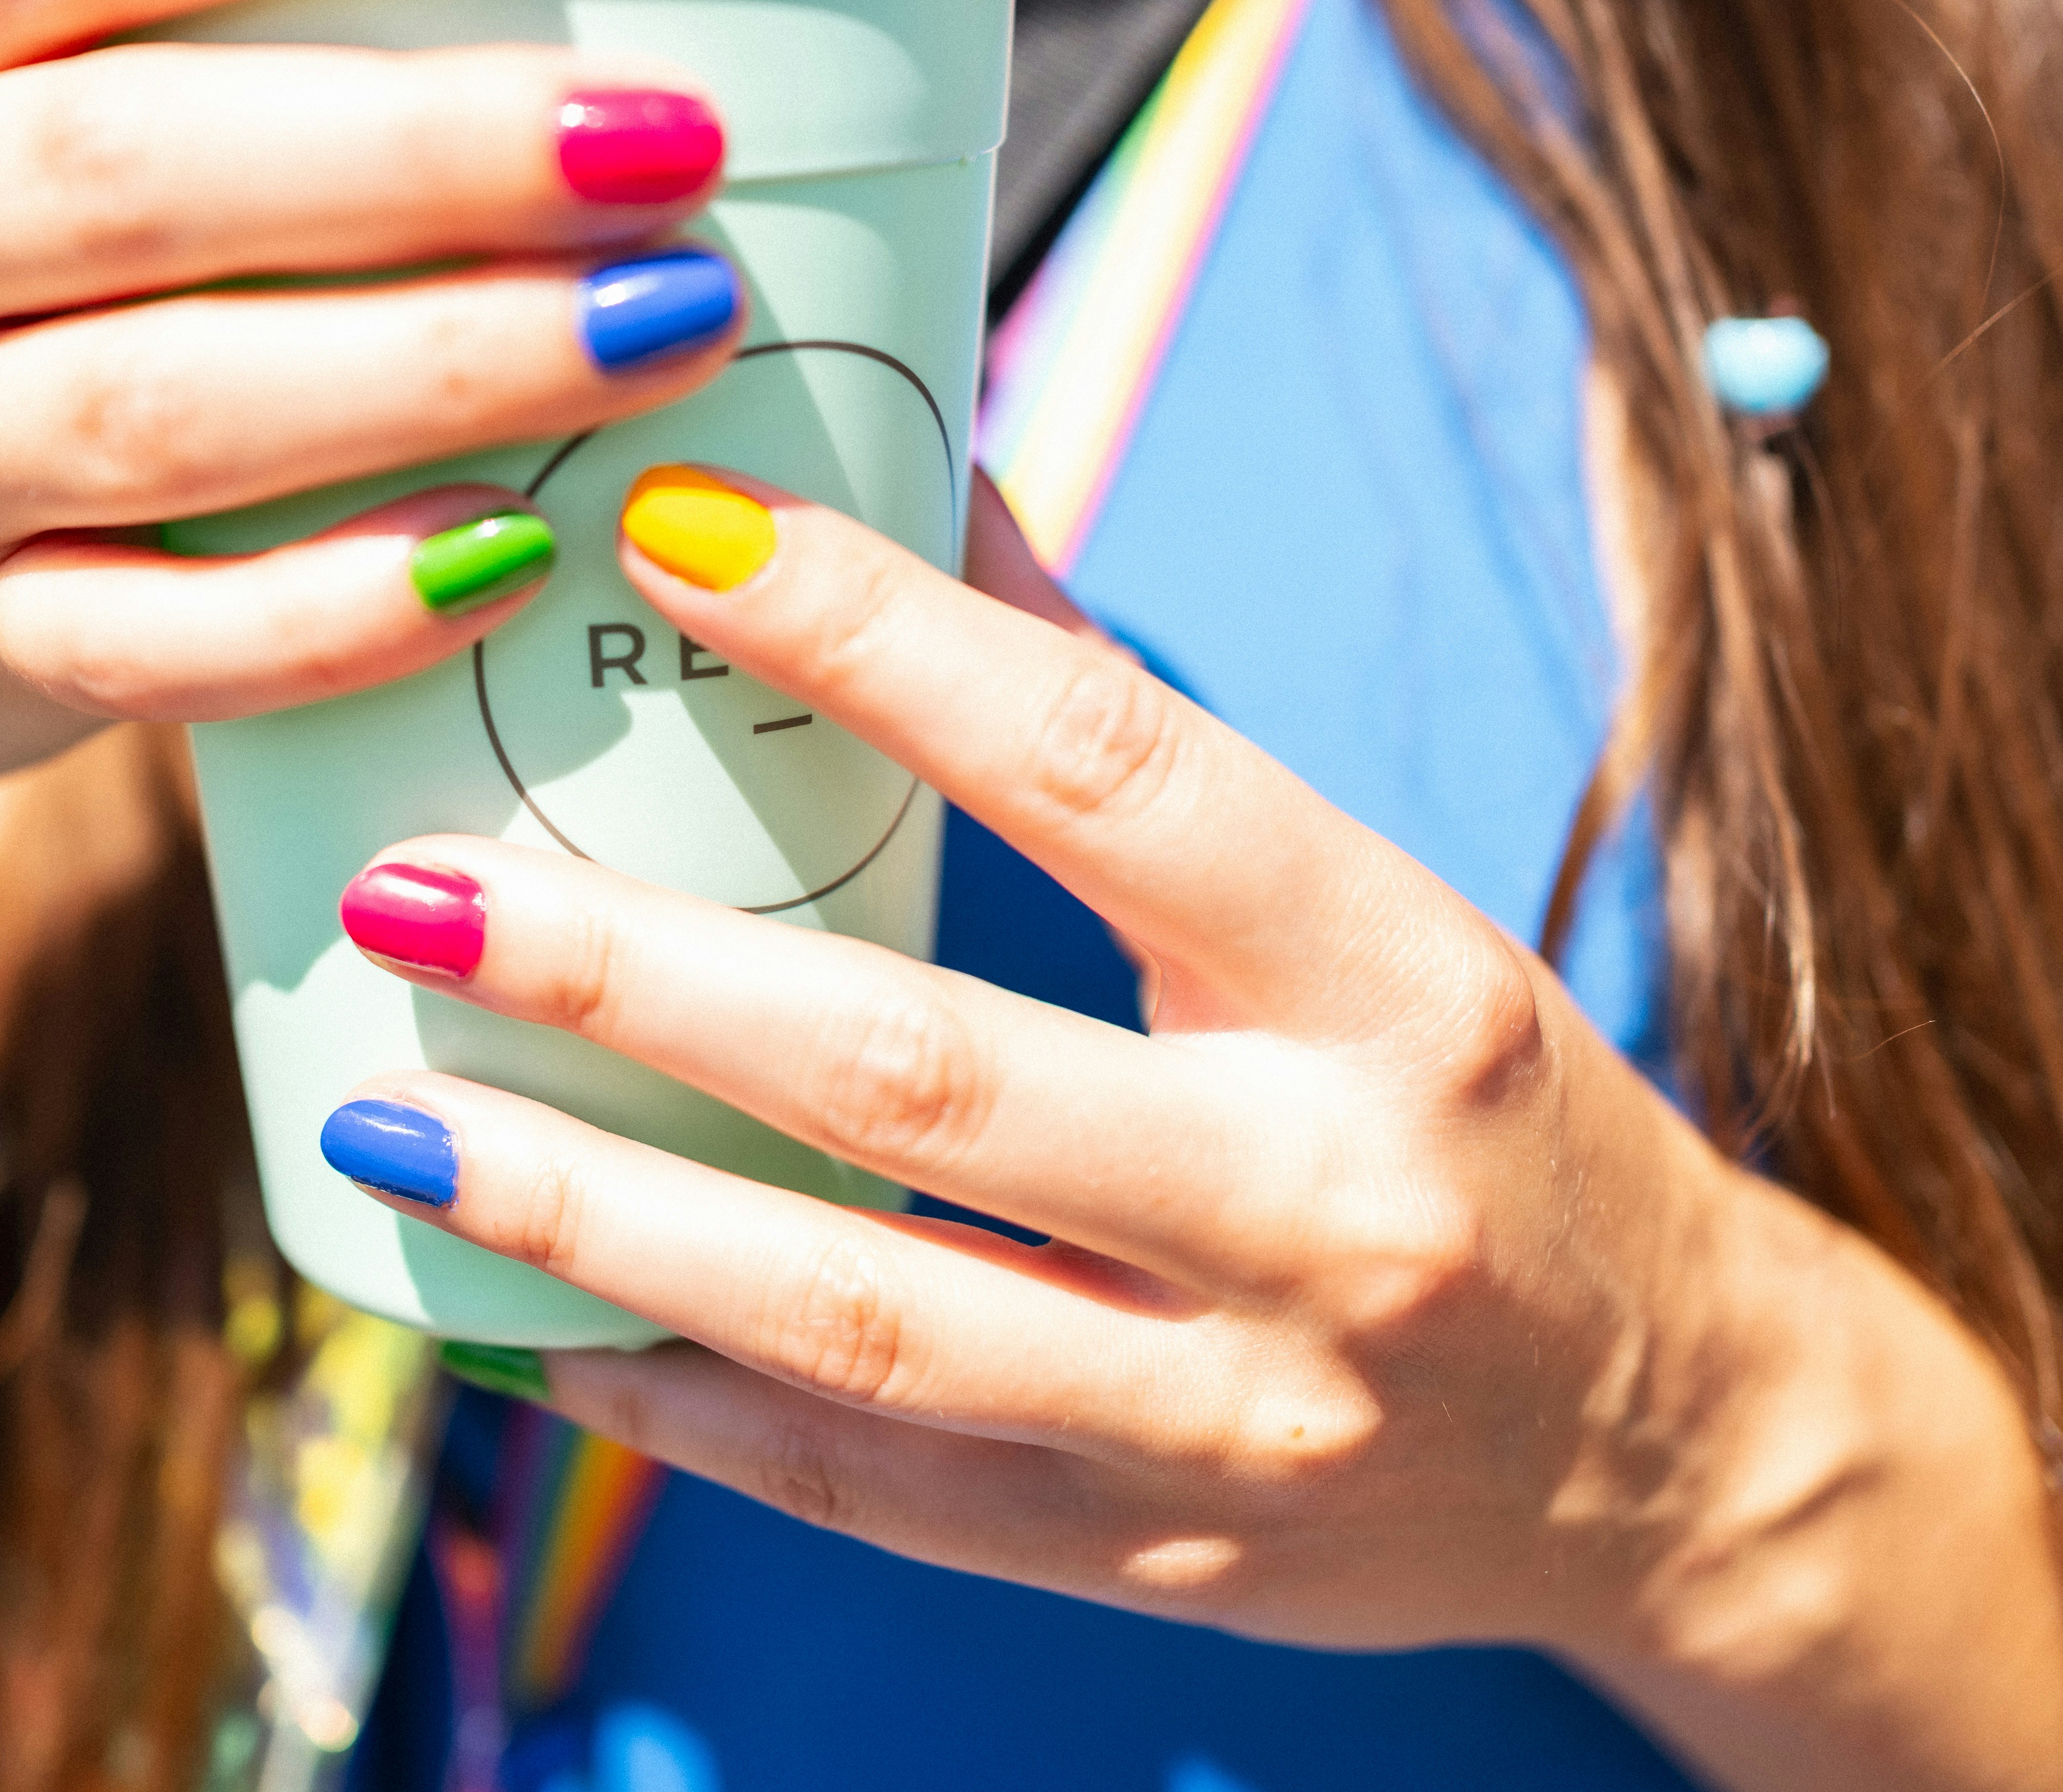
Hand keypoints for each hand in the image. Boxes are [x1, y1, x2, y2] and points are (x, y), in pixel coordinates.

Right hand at [0, 0, 742, 805]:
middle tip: (664, 143)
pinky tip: (518, 548)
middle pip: (123, 172)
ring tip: (665, 322)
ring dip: (438, 364)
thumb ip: (278, 44)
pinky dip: (348, 603)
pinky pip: (168, 640)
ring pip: (161, 408)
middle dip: (420, 151)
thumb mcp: (35, 128)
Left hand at [320, 471, 2062, 1789]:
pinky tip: (515, 1320)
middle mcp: (1325, 1205)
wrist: (1668, 1444)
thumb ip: (1127, 736)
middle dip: (639, 976)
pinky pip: (861, 1485)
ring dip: (595, 1217)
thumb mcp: (1366, 913)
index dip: (878, 642)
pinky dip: (668, 1402)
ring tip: (394, 1126)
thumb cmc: (1484, 1119)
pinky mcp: (1149, 1562)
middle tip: (419, 890)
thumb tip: (916, 500)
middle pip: (924, 1075)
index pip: (1108, 770)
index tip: (673, 533)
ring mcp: (1233, 1416)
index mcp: (1397, 982)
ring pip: (855, 1318)